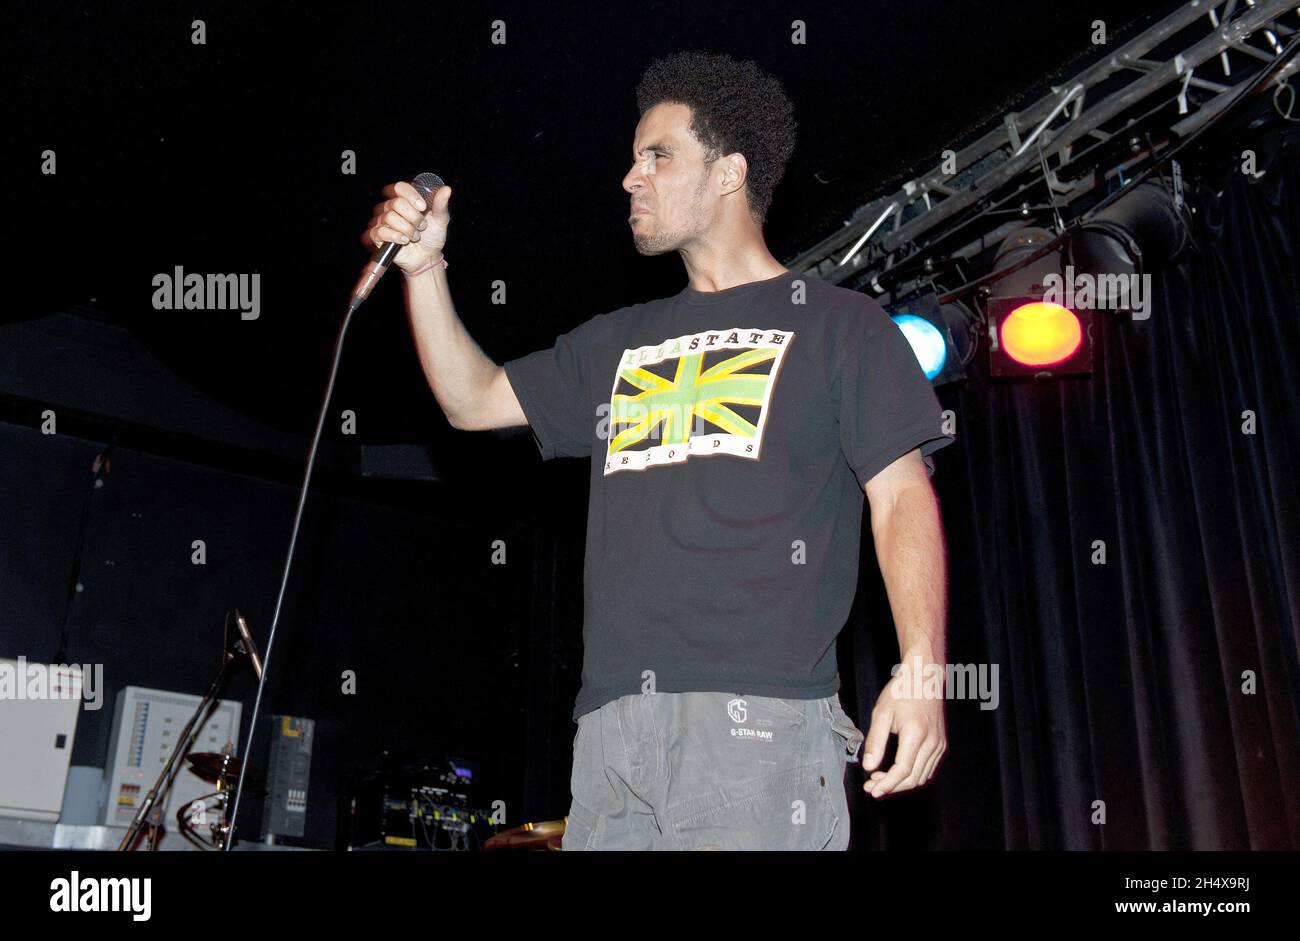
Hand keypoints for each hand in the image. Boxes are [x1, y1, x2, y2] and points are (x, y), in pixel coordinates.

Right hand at [361, 180, 452, 272]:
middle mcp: (392, 207)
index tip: (423, 207)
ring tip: (415, 236)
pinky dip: (395, 237)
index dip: (411, 196)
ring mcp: (383, 221)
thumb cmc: (432, 236)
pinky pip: (381, 231)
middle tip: (422, 226)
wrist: (428, 257)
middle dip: (414, 217)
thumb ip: (441, 204)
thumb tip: (446, 189)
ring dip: (407, 229)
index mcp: (405, 199)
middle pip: (396, 203)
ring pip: (390, 217)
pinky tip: (404, 241)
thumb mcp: (440, 219)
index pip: (400, 187)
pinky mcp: (378, 235)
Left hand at [862, 665, 946, 797]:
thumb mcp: (882, 713)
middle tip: (872, 788)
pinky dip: (913, 776)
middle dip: (892, 787)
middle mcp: (932, 743)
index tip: (872, 790)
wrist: (924, 677)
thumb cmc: (902, 692)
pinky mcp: (942, 745)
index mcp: (916, 734)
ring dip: (902, 784)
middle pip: (913, 778)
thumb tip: (868, 766)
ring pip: (922, 777)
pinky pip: (929, 769)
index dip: (887, 784)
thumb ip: (875, 741)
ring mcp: (940, 745)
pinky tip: (897, 774)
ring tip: (881, 781)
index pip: (903, 770)